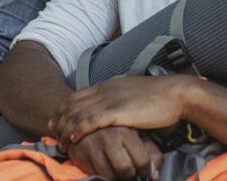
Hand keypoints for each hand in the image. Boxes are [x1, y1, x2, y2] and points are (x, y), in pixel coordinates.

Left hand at [50, 76, 195, 148]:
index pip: (77, 96)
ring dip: (65, 128)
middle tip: (51, 132)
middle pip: (72, 104)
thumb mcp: (132, 93)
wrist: (175, 94)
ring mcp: (109, 100)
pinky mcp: (117, 111)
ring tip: (59, 142)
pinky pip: (90, 121)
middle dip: (59, 119)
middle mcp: (104, 90)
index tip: (55, 120)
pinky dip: (78, 130)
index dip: (63, 108)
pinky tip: (72, 138)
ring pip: (78, 113)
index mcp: (108, 85)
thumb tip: (112, 110)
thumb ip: (118, 99)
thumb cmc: (158, 97)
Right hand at [66, 126, 162, 179]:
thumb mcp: (137, 133)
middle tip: (129, 173)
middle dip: (130, 176)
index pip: (142, 161)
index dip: (145, 171)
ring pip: (109, 176)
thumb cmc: (116, 127)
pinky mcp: (78, 155)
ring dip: (115, 177)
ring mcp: (91, 146)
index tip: (143, 171)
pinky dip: (101, 175)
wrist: (82, 116)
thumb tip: (154, 176)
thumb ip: (151, 153)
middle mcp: (108, 138)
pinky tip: (103, 167)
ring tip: (116, 170)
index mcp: (125, 131)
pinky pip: (94, 175)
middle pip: (125, 170)